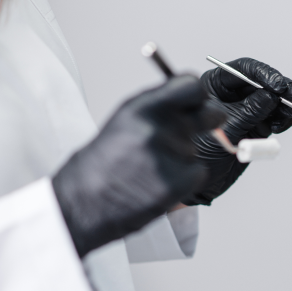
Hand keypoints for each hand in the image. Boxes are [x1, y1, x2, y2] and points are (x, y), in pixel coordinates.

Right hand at [52, 76, 224, 256]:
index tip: (198, 100)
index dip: (198, 94)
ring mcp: (168, 156)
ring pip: (196, 149)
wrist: (80, 204)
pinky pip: (197, 173)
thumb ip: (158, 108)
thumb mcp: (124, 121)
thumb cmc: (100, 164)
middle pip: (210, 113)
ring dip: (182, 158)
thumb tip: (192, 101)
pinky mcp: (177, 183)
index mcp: (141, 108)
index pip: (191, 86)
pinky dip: (185, 180)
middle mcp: (157, 128)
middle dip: (211, 119)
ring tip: (150, 169)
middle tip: (207, 124)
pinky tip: (157, 184)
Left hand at [182, 57, 291, 205]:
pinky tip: (287, 122)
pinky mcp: (257, 124)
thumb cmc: (202, 153)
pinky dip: (285, 118)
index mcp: (216, 85)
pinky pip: (276, 117)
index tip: (279, 86)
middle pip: (263, 83)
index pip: (243, 70)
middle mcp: (233, 94)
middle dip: (284, 90)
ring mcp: (247, 109)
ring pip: (273, 100)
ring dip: (289, 104)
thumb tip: (270, 96)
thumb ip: (248, 112)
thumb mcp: (226, 130)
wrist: (204, 181)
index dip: (264, 75)